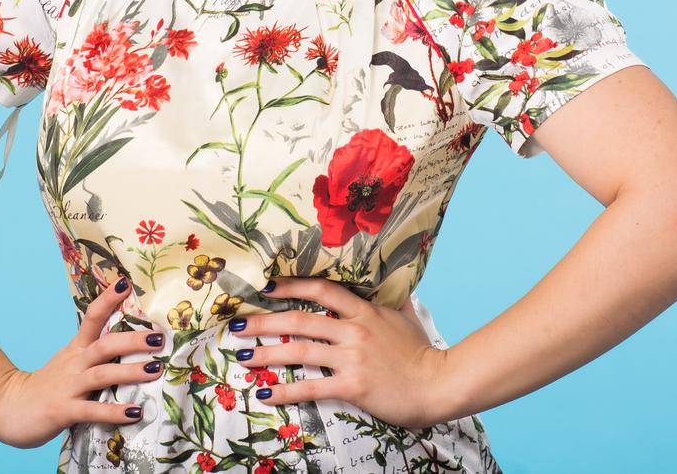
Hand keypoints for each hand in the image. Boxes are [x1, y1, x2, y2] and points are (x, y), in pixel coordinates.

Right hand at [0, 275, 165, 448]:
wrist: (8, 408)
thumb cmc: (47, 387)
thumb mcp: (70, 364)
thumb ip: (96, 357)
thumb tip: (133, 347)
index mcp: (76, 349)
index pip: (92, 317)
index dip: (108, 299)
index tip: (126, 282)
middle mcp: (74, 364)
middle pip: (104, 344)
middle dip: (133, 339)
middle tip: (159, 338)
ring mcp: (68, 387)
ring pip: (102, 374)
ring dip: (130, 371)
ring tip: (156, 370)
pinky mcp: (63, 411)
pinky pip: (92, 410)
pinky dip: (115, 411)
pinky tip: (135, 412)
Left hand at [232, 276, 456, 431]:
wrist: (439, 385)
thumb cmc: (423, 353)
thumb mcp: (407, 319)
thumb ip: (393, 301)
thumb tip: (394, 284)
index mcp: (365, 311)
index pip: (322, 290)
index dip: (292, 285)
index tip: (267, 286)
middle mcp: (354, 330)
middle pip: (300, 319)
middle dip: (264, 321)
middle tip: (237, 324)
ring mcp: (352, 358)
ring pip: (300, 350)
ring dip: (267, 353)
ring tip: (243, 356)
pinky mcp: (353, 385)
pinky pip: (312, 386)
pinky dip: (286, 389)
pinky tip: (266, 391)